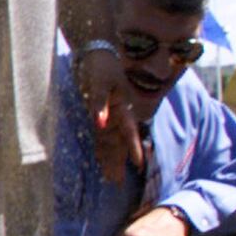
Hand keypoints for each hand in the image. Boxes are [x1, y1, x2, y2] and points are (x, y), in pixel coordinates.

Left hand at [75, 45, 142, 183]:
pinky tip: (101, 160)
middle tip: (117, 182)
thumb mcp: (99, 83)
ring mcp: (109, 115)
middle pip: (118, 142)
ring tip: (112, 178)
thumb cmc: (100, 66)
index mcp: (121, 107)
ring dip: (110, 159)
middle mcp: (117, 114)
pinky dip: (101, 149)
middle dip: (118, 162)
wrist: (97, 52)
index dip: (133, 148)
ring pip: (110, 142)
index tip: (139, 163)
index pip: (128, 132)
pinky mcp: (100, 114)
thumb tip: (100, 124)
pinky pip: (101, 136)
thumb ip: (99, 104)